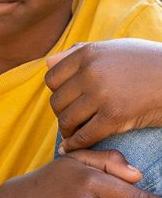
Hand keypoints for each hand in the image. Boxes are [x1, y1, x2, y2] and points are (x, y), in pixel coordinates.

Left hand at [46, 39, 161, 151]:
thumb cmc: (149, 62)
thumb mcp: (114, 48)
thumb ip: (81, 53)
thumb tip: (48, 62)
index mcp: (87, 54)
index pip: (52, 78)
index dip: (57, 93)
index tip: (66, 102)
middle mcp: (90, 72)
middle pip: (57, 101)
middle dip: (62, 114)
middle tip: (71, 122)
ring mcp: (101, 94)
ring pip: (67, 119)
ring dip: (68, 131)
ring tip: (74, 135)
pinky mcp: (115, 115)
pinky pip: (85, 134)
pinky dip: (77, 144)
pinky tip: (75, 148)